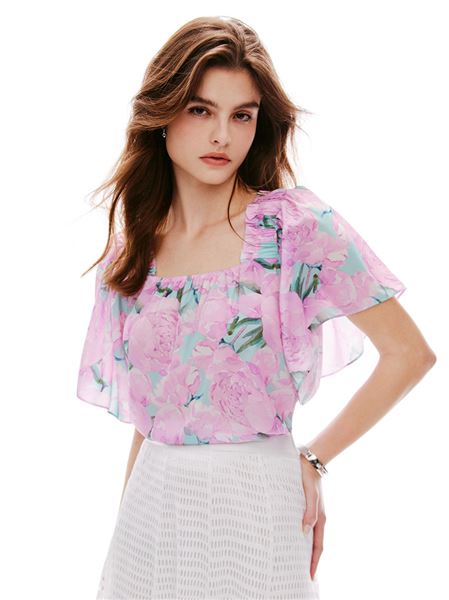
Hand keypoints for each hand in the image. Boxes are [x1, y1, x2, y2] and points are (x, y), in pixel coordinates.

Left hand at [300, 454, 325, 581]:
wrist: (308, 462)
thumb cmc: (308, 478)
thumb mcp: (309, 494)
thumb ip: (309, 512)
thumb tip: (304, 531)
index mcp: (320, 518)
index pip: (318, 546)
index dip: (314, 562)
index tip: (310, 576)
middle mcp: (317, 519)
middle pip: (314, 545)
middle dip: (310, 560)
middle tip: (301, 574)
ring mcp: (312, 514)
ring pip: (309, 537)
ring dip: (304, 549)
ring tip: (295, 561)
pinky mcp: (305, 508)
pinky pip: (305, 527)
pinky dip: (301, 537)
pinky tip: (292, 538)